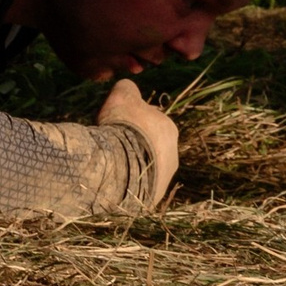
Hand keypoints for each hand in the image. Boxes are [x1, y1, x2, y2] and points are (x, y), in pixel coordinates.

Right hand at [97, 80, 180, 208]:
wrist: (119, 164)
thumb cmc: (122, 126)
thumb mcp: (122, 96)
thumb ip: (128, 88)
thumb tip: (129, 88)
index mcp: (169, 129)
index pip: (151, 122)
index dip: (132, 121)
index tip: (117, 124)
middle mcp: (173, 154)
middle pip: (151, 146)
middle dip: (135, 144)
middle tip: (113, 144)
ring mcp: (164, 178)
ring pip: (147, 168)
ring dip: (133, 165)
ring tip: (111, 165)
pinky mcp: (153, 197)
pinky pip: (140, 187)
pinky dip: (129, 183)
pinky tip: (114, 180)